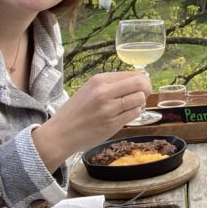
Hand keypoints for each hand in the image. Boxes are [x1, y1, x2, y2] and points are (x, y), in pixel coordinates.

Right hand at [32, 71, 152, 170]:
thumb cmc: (76, 111)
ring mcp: (109, 109)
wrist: (60, 133)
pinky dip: (134, 113)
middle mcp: (104, 92)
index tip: (141, 85)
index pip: (132, 74)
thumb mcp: (90, 89)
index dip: (141, 80)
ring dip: (140, 102)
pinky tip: (125, 114)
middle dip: (146, 88)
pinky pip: (134, 114)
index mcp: (98, 80)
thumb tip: (138, 80)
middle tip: (144, 94)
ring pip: (139, 99)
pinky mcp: (112, 124)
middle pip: (140, 83)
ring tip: (131, 106)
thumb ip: (111, 84)